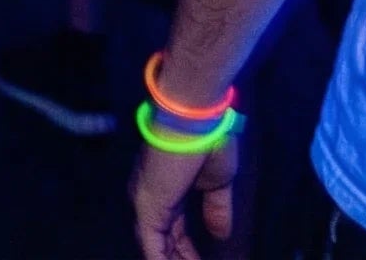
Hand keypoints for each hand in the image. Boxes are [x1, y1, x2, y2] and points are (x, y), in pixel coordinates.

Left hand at [132, 133, 236, 258]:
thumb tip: (220, 234)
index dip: (187, 255)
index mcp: (166, 193)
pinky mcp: (147, 208)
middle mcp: (150, 200)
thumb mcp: (217, 184)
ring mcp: (145, 204)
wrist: (194, 119)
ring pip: (155, 250)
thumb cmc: (207, 143)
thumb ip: (216, 209)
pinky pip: (152, 249)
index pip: (173, 235)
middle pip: (164, 246)